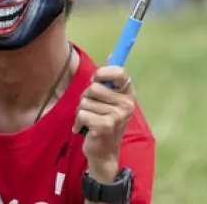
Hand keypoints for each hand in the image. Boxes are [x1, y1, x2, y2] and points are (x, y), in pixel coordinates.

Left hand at [73, 66, 135, 181]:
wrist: (104, 152)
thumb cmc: (104, 121)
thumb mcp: (111, 100)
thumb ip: (109, 80)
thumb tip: (110, 53)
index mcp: (128, 93)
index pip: (119, 72)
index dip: (102, 73)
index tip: (96, 81)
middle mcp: (126, 103)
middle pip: (94, 88)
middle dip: (86, 98)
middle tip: (92, 109)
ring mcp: (117, 115)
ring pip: (85, 101)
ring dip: (81, 111)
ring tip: (89, 120)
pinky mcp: (105, 126)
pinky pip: (81, 114)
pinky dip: (78, 122)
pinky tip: (84, 129)